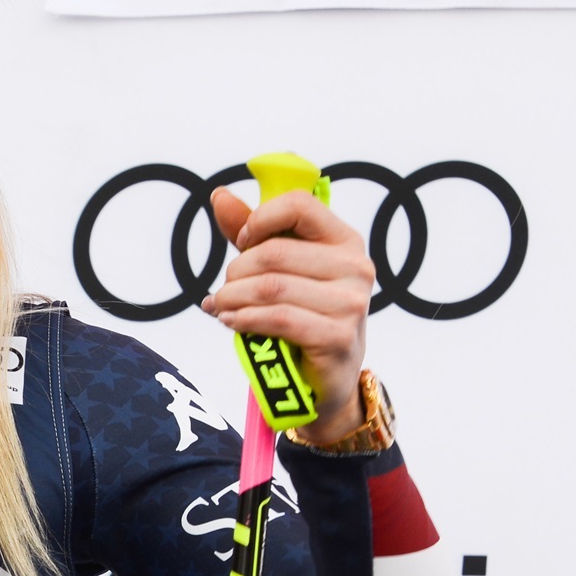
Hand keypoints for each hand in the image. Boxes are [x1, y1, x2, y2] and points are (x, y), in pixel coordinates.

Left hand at [200, 188, 373, 446]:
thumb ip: (251, 232)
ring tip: (219, 307)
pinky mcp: (338, 337)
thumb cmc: (301, 315)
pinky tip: (230, 322)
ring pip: (270, 287)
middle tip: (223, 290)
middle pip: (274, 252)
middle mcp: (355, 267)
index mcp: (344, 240)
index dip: (259, 219)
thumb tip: (219, 195)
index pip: (299, 204)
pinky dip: (244, 319)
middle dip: (235, 272)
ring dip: (231, 298)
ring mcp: (351, 303)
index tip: (241, 243)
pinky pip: (277, 318)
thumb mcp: (278, 269)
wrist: (325, 380)